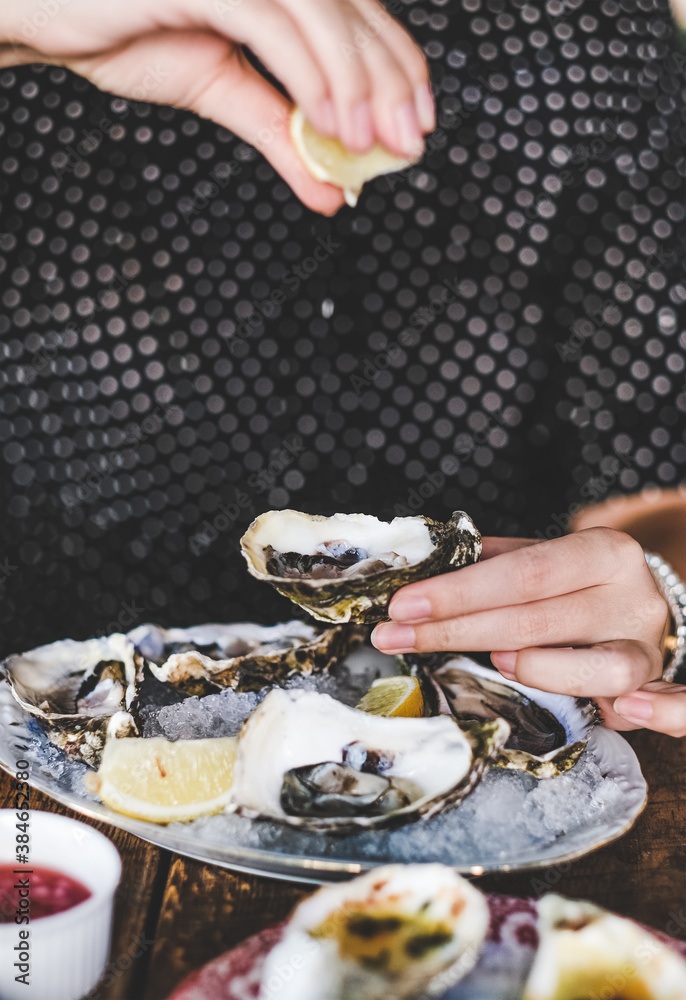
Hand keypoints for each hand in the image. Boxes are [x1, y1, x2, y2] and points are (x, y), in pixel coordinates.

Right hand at [1, 0, 433, 213]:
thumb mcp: (221, 91)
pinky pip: (274, 23)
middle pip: (354, 14)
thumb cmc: (119, 28)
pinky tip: (329, 123)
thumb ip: (281, 135)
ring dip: (358, 83)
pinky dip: (308, 75)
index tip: (416, 125)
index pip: (358, 17)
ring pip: (324, 15)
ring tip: (370, 144)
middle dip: (391, 84)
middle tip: (407, 144)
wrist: (43, 12)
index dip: (397, 68)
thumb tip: (333, 190)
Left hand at [371, 528, 685, 737]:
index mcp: (601, 551)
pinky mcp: (649, 687)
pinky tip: (619, 716)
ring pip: (598, 667)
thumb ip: (488, 562)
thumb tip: (416, 565)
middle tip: (394, 637)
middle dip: (456, 631)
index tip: (403, 605)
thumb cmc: (574, 584)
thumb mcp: (539, 559)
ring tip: (494, 663)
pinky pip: (656, 707)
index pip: (523, 571)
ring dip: (539, 669)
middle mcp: (629, 595)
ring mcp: (645, 646)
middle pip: (538, 619)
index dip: (459, 591)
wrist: (642, 603)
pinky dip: (651, 714)